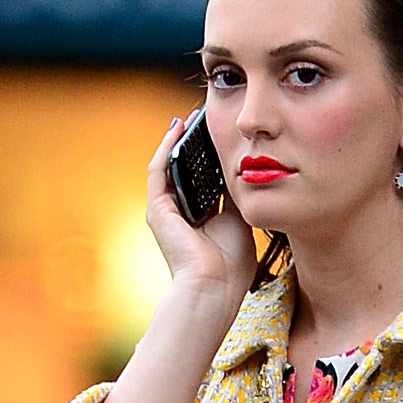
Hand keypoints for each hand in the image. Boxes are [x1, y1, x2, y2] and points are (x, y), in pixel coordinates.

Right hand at [145, 118, 257, 303]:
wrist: (213, 287)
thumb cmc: (231, 266)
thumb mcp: (240, 220)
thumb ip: (236, 194)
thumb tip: (245, 165)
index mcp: (202, 220)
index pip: (206, 180)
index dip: (214, 156)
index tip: (226, 133)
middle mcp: (182, 215)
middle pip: (187, 171)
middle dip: (196, 144)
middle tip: (208, 117)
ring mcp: (166, 212)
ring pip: (171, 166)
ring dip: (180, 139)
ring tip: (194, 115)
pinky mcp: (157, 209)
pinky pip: (158, 170)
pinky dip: (166, 146)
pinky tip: (178, 126)